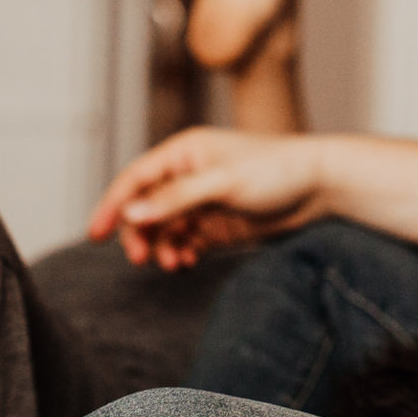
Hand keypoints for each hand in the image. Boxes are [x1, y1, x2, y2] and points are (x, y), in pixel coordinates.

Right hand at [87, 130, 329, 268]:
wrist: (320, 185)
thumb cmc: (276, 170)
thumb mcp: (222, 183)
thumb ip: (176, 199)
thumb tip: (132, 214)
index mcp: (183, 152)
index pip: (135, 179)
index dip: (113, 205)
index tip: (96, 234)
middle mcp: (188, 175)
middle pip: (145, 207)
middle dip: (140, 234)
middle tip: (142, 259)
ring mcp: (202, 200)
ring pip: (164, 228)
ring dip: (161, 247)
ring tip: (174, 264)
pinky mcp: (217, 223)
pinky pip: (185, 240)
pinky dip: (180, 252)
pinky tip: (187, 262)